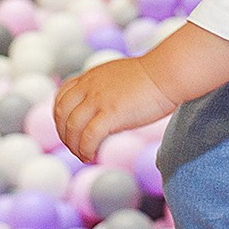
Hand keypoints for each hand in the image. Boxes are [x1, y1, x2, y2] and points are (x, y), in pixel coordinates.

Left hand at [54, 57, 180, 162]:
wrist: (167, 72)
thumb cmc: (153, 76)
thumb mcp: (119, 77)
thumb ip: (106, 88)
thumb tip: (105, 107)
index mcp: (91, 77)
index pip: (62, 96)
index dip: (60, 116)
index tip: (68, 129)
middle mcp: (90, 87)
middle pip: (61, 113)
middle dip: (64, 134)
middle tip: (75, 147)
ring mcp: (99, 100)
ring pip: (72, 127)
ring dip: (73, 146)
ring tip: (83, 156)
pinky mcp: (111, 113)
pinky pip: (88, 136)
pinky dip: (85, 149)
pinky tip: (91, 155)